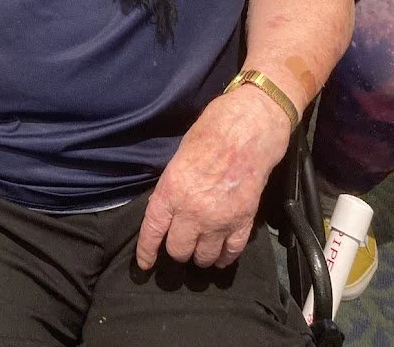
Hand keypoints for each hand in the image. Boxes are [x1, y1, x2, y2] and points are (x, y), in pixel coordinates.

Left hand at [135, 87, 290, 270]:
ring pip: (203, 257)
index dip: (146, 251)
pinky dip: (224, 257)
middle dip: (177, 249)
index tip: (145, 264)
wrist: (248, 129)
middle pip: (178, 250)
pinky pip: (231, 253)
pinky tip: (221, 256)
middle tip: (181, 242)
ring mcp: (219, 220)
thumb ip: (172, 186)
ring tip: (200, 248)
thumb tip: (167, 206)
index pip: (152, 231)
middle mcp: (192, 211)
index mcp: (171, 191)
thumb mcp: (179, 157)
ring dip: (200, 255)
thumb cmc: (211, 132)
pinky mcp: (243, 222)